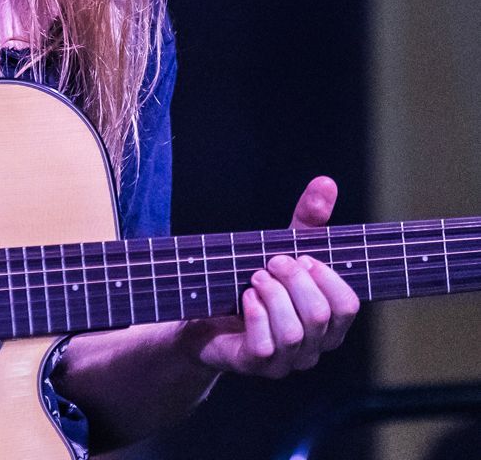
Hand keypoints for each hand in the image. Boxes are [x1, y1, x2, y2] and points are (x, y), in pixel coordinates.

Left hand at [179, 177, 360, 379]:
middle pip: (321, 316)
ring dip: (272, 295)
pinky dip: (255, 314)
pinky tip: (244, 298)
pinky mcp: (254, 365)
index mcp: (327, 322)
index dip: (326, 277)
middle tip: (270, 261)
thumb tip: (326, 182)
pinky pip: (265, 346)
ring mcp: (285, 362)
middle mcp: (312, 347)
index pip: (348, 305)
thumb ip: (307, 220)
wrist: (200, 313)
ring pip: (294, 333)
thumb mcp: (281, 246)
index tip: (301, 255)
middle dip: (295, 280)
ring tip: (254, 278)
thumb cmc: (252, 281)